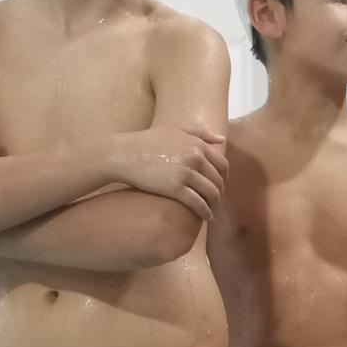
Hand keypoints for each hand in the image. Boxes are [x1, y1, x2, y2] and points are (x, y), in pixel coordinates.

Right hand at [107, 124, 228, 220]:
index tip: (219, 184)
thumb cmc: (146, 141)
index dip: (223, 177)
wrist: (123, 154)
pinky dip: (205, 212)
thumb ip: (199, 132)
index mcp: (196, 144)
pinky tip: (206, 217)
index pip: (222, 164)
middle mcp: (195, 157)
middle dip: (219, 191)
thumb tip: (222, 139)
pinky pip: (198, 204)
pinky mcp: (175, 188)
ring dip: (214, 204)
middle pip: (218, 180)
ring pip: (211, 193)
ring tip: (211, 209)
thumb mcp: (174, 130)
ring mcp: (186, 173)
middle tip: (215, 200)